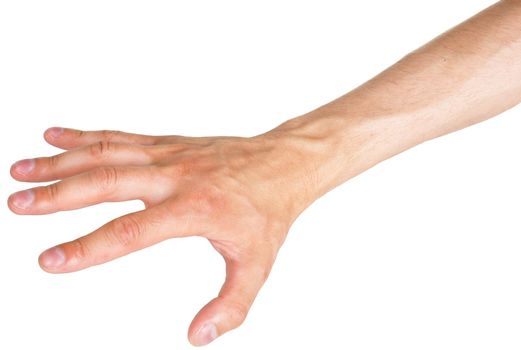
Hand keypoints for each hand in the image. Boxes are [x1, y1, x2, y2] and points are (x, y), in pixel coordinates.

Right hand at [8, 127, 317, 345]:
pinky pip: (121, 137)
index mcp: (194, 208)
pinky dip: (85, 136)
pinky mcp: (168, 143)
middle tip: (17, 204)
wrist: (284, 163)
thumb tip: (199, 337)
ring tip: (21, 171)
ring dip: (61, 161)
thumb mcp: (258, 264)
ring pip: (107, 153)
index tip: (51, 259)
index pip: (132, 230)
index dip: (89, 247)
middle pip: (108, 181)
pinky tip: (54, 135)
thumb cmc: (268, 212)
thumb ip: (231, 304)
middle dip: (59, 194)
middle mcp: (176, 176)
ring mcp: (169, 155)